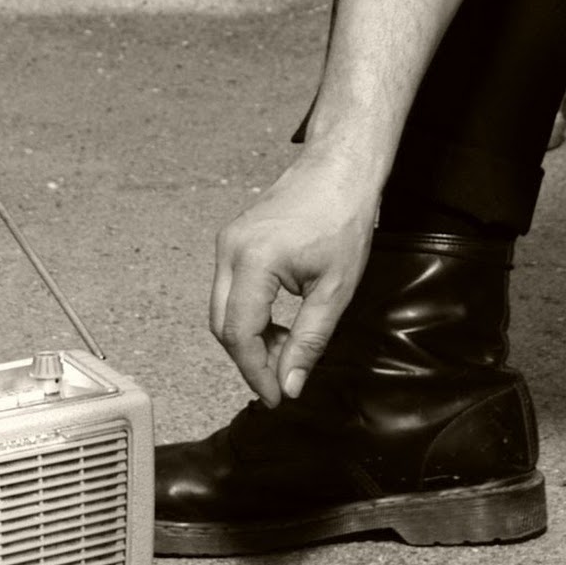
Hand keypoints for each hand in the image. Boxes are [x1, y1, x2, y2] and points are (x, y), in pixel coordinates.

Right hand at [210, 147, 379, 407]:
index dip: (256, 372)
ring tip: (284, 350)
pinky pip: (229, 293)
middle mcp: (229, 252)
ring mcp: (225, 245)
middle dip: (249, 360)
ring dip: (249, 339)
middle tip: (281, 380)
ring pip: (222, 312)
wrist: (339, 167)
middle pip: (222, 327)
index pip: (240, 334)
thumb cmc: (343, 217)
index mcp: (254, 261)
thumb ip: (309, 341)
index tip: (276, 397)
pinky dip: (248, 317)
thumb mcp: (336, 289)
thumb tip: (290, 384)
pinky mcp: (231, 243)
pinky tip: (276, 325)